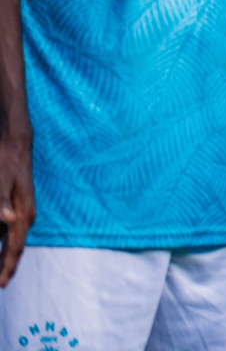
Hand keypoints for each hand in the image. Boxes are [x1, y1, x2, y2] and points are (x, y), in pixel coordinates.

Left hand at [0, 125, 33, 285]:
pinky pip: (5, 231)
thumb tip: (11, 221)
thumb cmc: (6, 159)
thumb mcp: (1, 181)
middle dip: (4, 266)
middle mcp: (24, 216)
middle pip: (13, 248)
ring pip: (8, 241)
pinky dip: (0, 241)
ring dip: (1, 255)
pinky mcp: (13, 207)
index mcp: (24, 214)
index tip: (0, 285)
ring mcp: (19, 211)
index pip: (15, 248)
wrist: (15, 139)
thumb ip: (1, 203)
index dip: (7, 267)